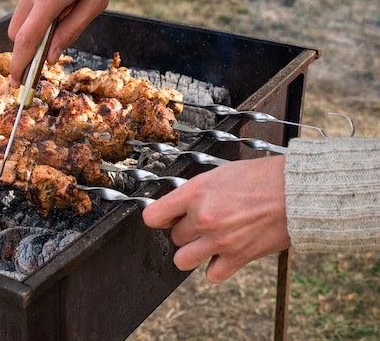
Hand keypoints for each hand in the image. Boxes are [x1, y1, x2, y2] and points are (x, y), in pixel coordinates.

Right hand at [8, 0, 127, 86]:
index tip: (15, 83)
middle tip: (46, 52)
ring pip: (21, 15)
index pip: (26, 39)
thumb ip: (71, 31)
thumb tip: (50, 57)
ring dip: (35, 24)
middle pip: (16, 32)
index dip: (19, 65)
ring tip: (65, 9)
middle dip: (27, 46)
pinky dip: (38, 7)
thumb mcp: (96, 1)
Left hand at [141, 156, 290, 282]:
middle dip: (186, 231)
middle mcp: (203, 218)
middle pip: (174, 237)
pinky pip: (211, 274)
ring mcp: (219, 240)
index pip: (153, 217)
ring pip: (182, 260)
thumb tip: (178, 206)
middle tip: (203, 222)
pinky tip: (224, 254)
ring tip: (207, 241)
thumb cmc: (262, 177)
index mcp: (195, 193)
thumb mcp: (219, 174)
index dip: (158, 218)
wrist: (296, 191)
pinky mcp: (238, 257)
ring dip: (193, 252)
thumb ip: (196, 192)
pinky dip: (216, 267)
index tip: (164, 218)